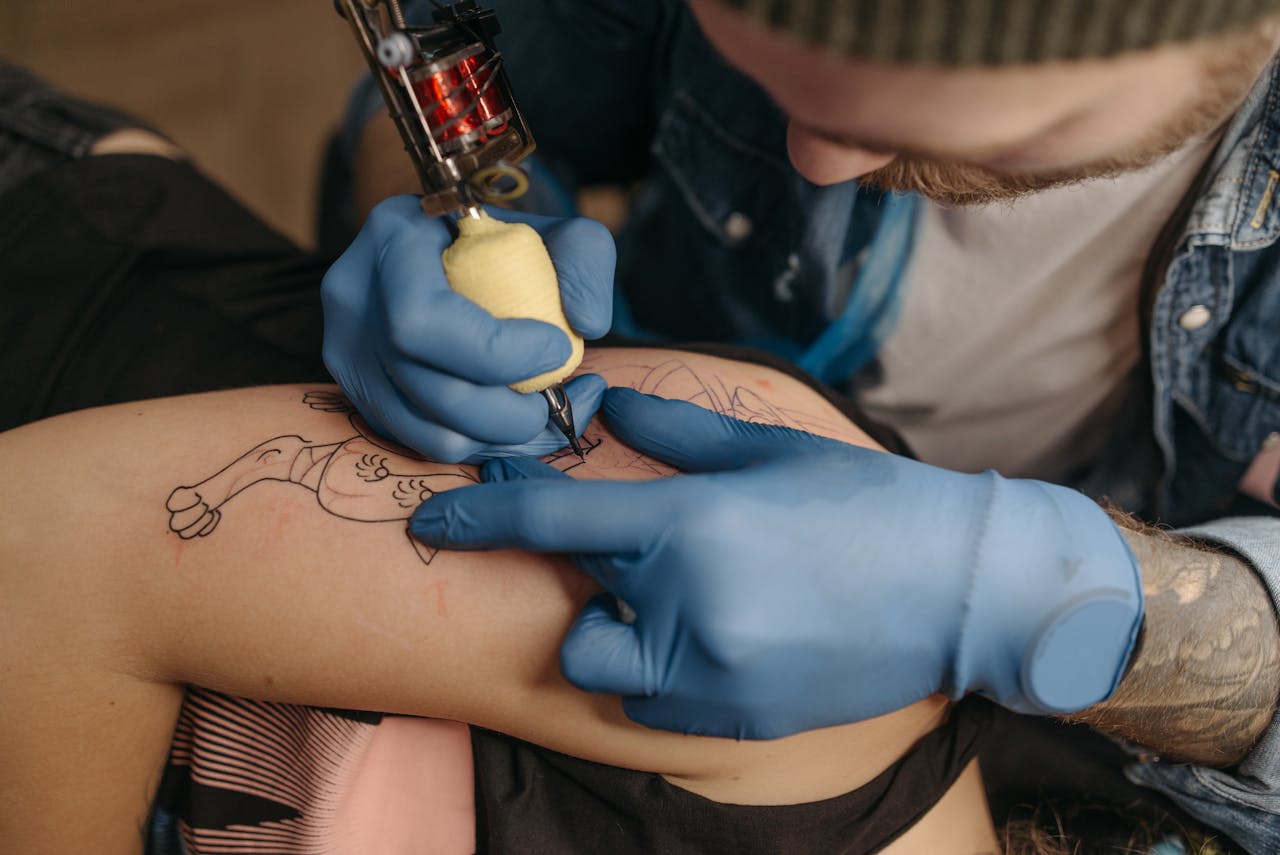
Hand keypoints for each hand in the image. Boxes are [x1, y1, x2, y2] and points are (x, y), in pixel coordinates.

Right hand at [322, 196, 614, 462]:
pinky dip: (483, 444)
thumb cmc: (506, 243)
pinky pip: (425, 443)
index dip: (497, 353)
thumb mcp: (554, 228)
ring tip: (547, 408)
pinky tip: (517, 418)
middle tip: (559, 397)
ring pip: (427, 431)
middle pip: (426, 387)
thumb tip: (586, 325)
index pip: (423, 320)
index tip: (557, 346)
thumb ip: (586, 258)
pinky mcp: (362, 395)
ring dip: (502, 438)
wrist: (453, 255)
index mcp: (392, 239)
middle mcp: (355, 299)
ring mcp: (349, 353)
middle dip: (508, 412)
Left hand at [411, 388, 1144, 739]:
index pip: (551, 524)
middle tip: (658, 561)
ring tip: (696, 608)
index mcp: (690, 526)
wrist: (960, 589)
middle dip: (598, 590)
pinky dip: (672, 678)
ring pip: (611, 671)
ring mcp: (714, 676)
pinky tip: (732, 641)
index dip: (480, 518)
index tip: (432, 522)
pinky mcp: (739, 720)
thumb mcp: (768, 450)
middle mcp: (689, 609)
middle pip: (579, 616)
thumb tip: (606, 410)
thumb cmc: (865, 505)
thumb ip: (673, 434)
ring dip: (628, 641)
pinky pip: (661, 707)